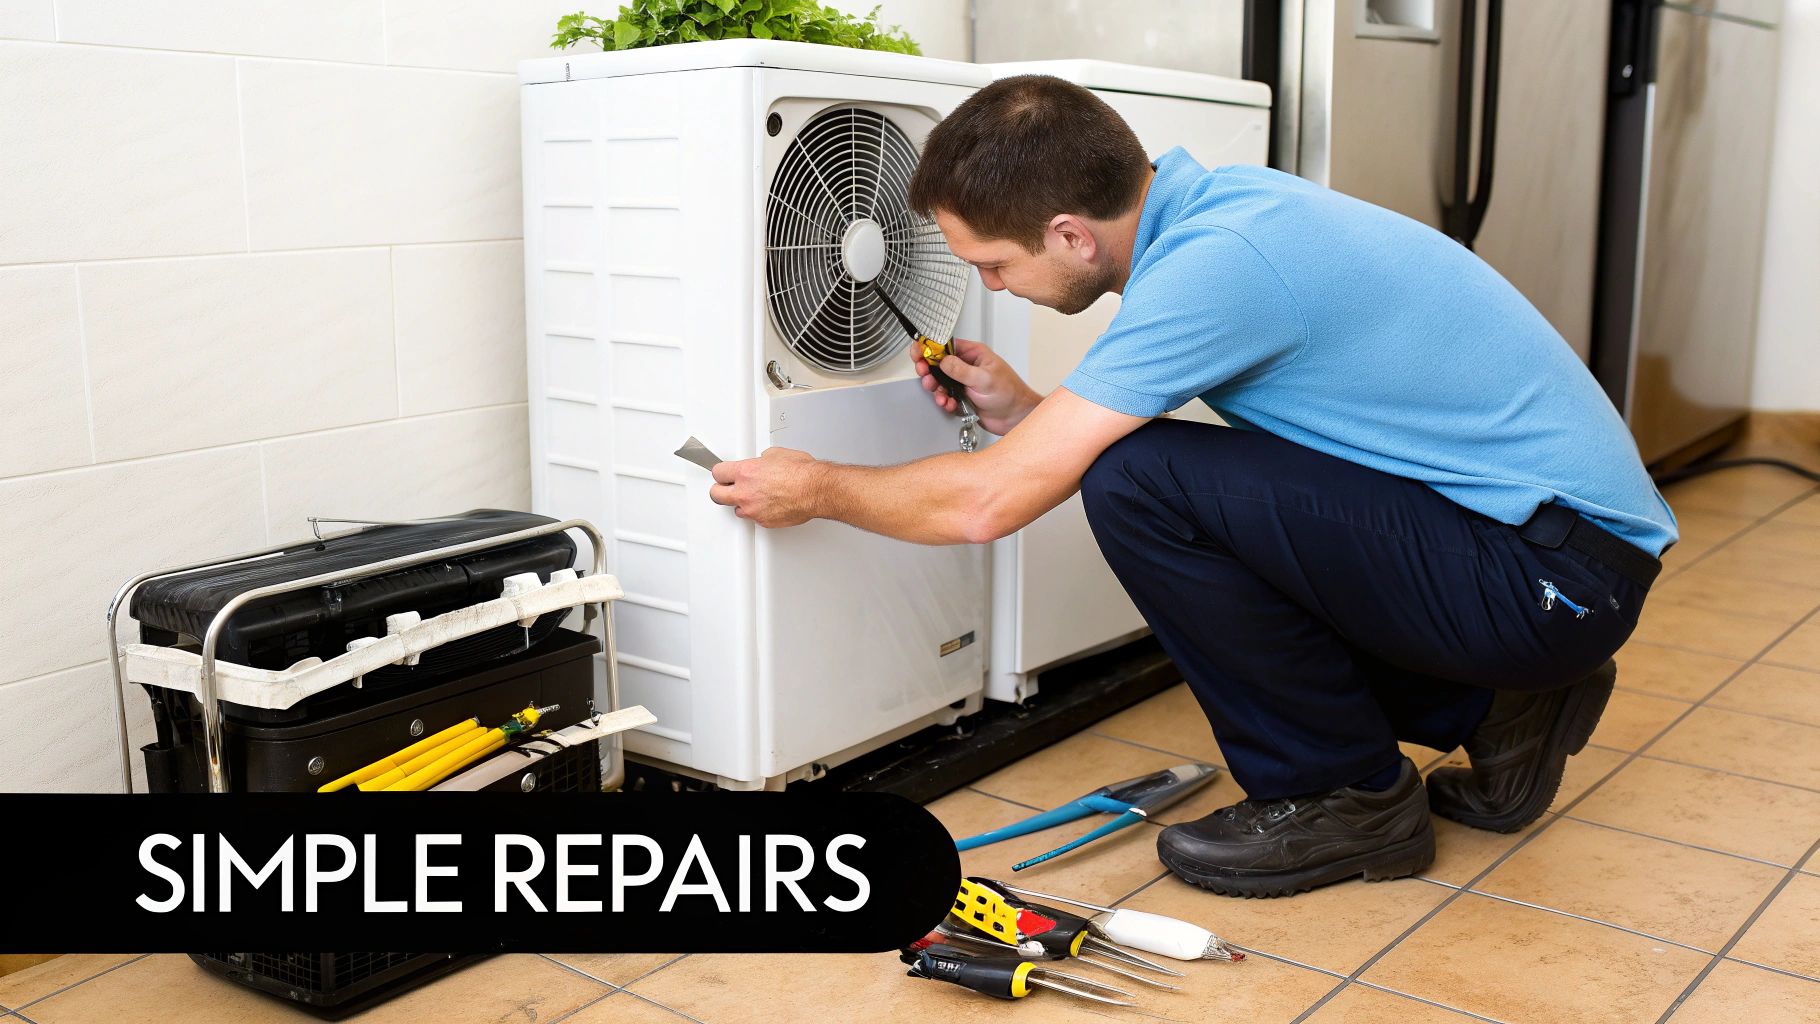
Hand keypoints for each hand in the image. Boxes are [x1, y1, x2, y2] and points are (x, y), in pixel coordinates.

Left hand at [708, 447, 823, 527]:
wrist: (815, 490)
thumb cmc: (801, 473)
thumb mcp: (777, 454)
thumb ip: (762, 460)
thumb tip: (762, 462)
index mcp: (745, 472)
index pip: (717, 473)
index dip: (721, 473)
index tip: (723, 474)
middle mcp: (745, 492)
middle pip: (716, 495)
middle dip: (720, 490)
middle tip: (725, 488)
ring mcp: (753, 509)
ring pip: (736, 510)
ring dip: (741, 504)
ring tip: (753, 498)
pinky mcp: (764, 522)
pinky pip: (754, 518)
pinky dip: (759, 512)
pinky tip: (769, 505)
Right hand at [911, 338, 1040, 435]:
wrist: (1015, 417)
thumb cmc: (1010, 394)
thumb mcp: (984, 379)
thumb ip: (961, 370)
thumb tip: (943, 361)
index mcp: (973, 354)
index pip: (946, 345)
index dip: (930, 348)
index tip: (919, 353)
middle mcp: (967, 366)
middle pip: (938, 363)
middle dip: (928, 370)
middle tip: (925, 375)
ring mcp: (963, 382)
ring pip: (939, 381)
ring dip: (935, 388)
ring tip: (939, 393)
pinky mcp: (961, 397)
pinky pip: (945, 397)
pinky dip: (944, 401)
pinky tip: (948, 404)